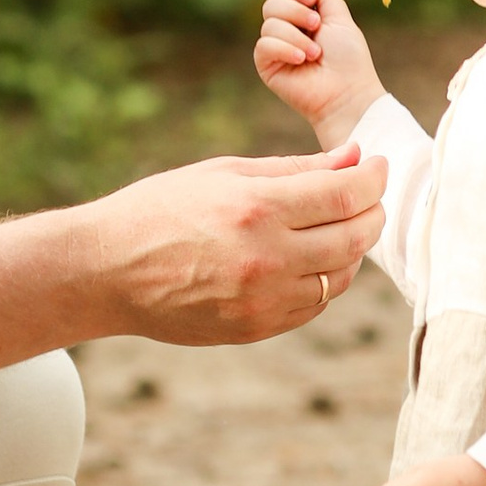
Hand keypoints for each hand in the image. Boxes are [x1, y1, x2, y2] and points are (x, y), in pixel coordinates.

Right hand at [90, 147, 385, 346]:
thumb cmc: (161, 209)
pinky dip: (324, 280)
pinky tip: (308, 260)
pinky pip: (315, 305)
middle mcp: (267, 258)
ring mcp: (264, 299)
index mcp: (257, 208)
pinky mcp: (257, 328)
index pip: (346, 195)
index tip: (377, 165)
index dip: (373, 178)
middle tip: (367, 195)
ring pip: (342, 276)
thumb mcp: (222, 173)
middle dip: (372, 211)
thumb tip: (354, 157)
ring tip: (336, 226)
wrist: (108, 271)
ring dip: (351, 248)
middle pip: (355, 237)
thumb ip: (294, 168)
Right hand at [254, 0, 382, 146]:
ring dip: (296, 36)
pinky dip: (285, 49)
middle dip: (295, 12)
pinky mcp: (266, 65)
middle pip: (272, 4)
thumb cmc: (349, 58)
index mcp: (304, 17)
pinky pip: (264, 45)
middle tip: (316, 26)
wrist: (346, 92)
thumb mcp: (340, 19)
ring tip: (315, 53)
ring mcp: (275, 48)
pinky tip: (301, 60)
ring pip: (269, 24)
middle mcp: (287, 30)